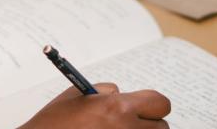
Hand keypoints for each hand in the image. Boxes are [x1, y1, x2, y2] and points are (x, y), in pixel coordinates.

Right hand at [18, 83, 170, 127]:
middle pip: (162, 127)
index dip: (153, 104)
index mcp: (118, 108)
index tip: (146, 108)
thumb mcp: (78, 96)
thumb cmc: (55, 124)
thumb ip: (104, 91)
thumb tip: (122, 94)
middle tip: (132, 123)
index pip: (160, 103)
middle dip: (149, 124)